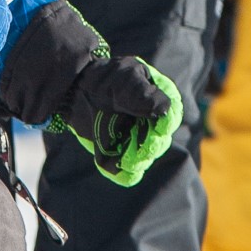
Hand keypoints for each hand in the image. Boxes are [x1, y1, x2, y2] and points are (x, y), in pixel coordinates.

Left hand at [53, 55, 183, 186]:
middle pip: (160, 142)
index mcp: (159, 102)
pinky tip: (121, 169)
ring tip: (128, 159)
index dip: (167, 125)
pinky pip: (128, 173)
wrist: (78, 89)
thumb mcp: (127, 76)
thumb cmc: (106, 77)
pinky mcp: (119, 154)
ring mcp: (136, 140)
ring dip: (138, 160)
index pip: (171, 117)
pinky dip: (126, 174)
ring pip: (144, 158)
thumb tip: (166, 110)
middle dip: (152, 146)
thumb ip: (145, 93)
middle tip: (143, 145)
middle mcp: (151, 124)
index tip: (160, 127)